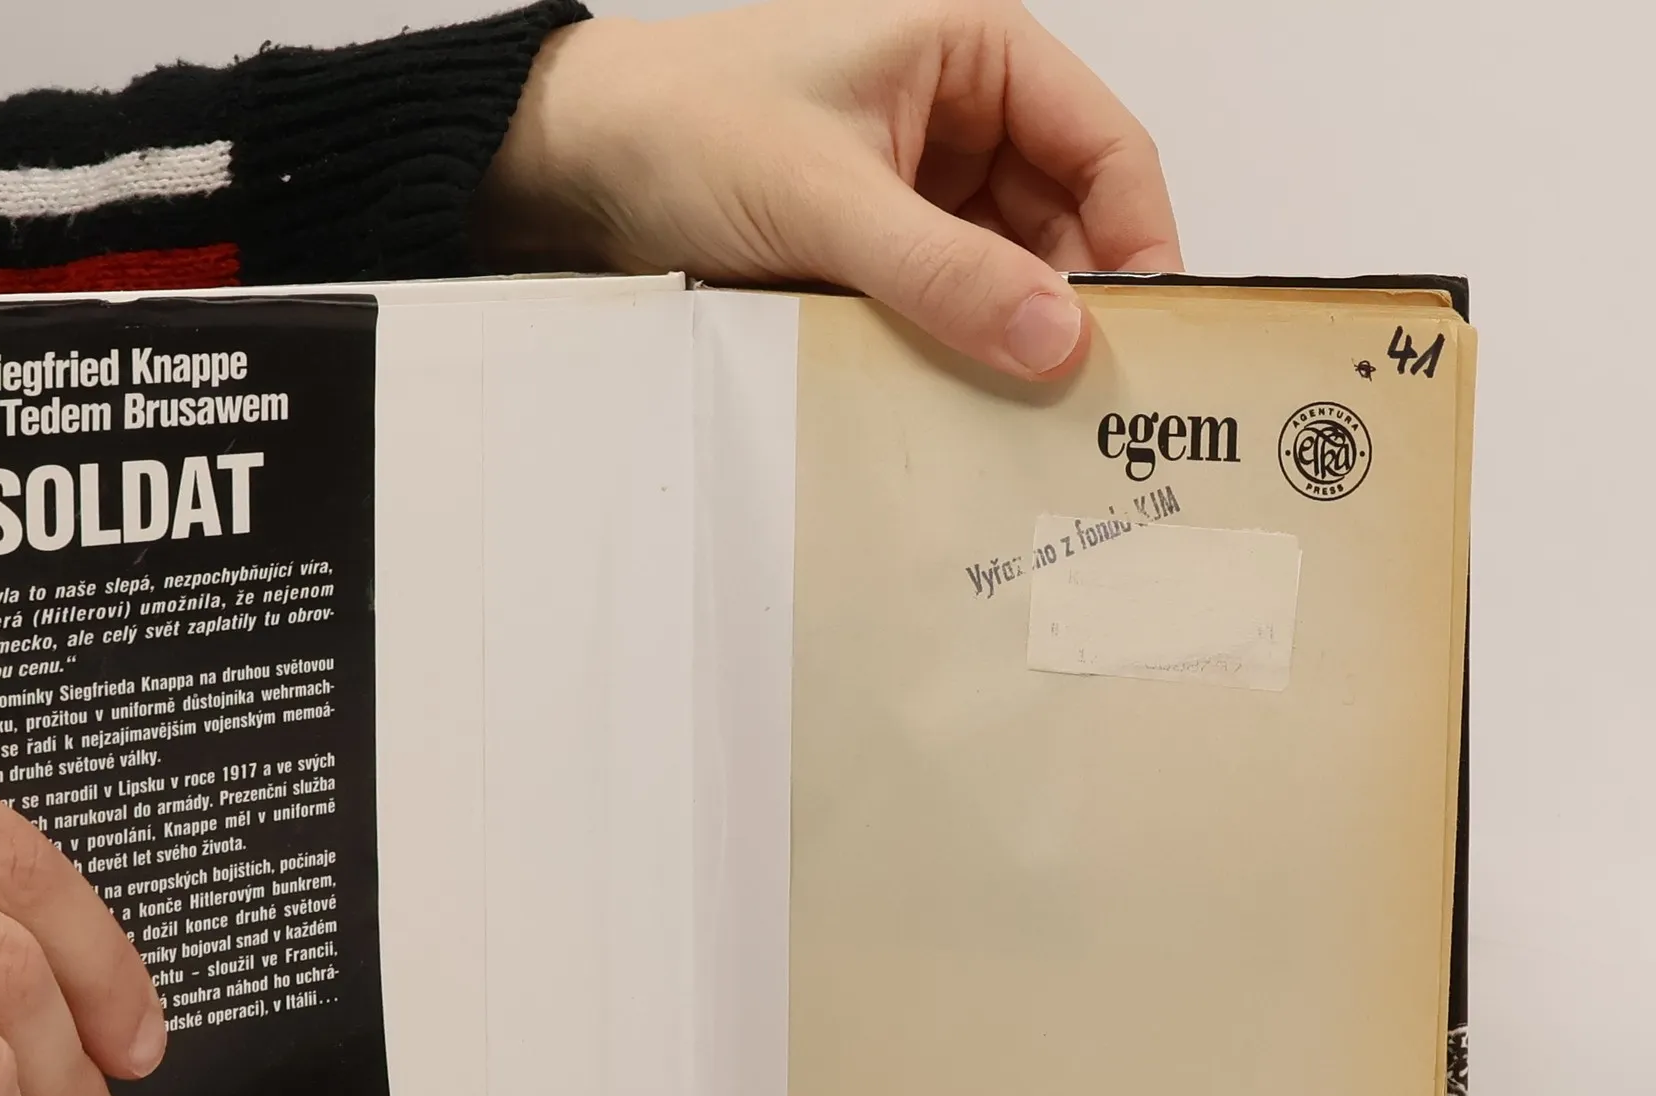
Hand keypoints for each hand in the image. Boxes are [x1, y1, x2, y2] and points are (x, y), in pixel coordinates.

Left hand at [479, 0, 1180, 379]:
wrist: (571, 165)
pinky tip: (965, 401)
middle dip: (1076, 303)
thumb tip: (1057, 338)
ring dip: (1013, 335)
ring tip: (1029, 417)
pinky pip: (947, 301)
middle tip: (1089, 403)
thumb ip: (945, 273)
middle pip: (1065, 219)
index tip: (1148, 332)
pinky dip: (959, 347)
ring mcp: (919, 185)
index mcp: (974, 54)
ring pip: (1006, 270)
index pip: (1105, 144)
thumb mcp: (828, 201)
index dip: (1139, 237)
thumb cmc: (684, 126)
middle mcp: (960, 115)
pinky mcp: (876, 246)